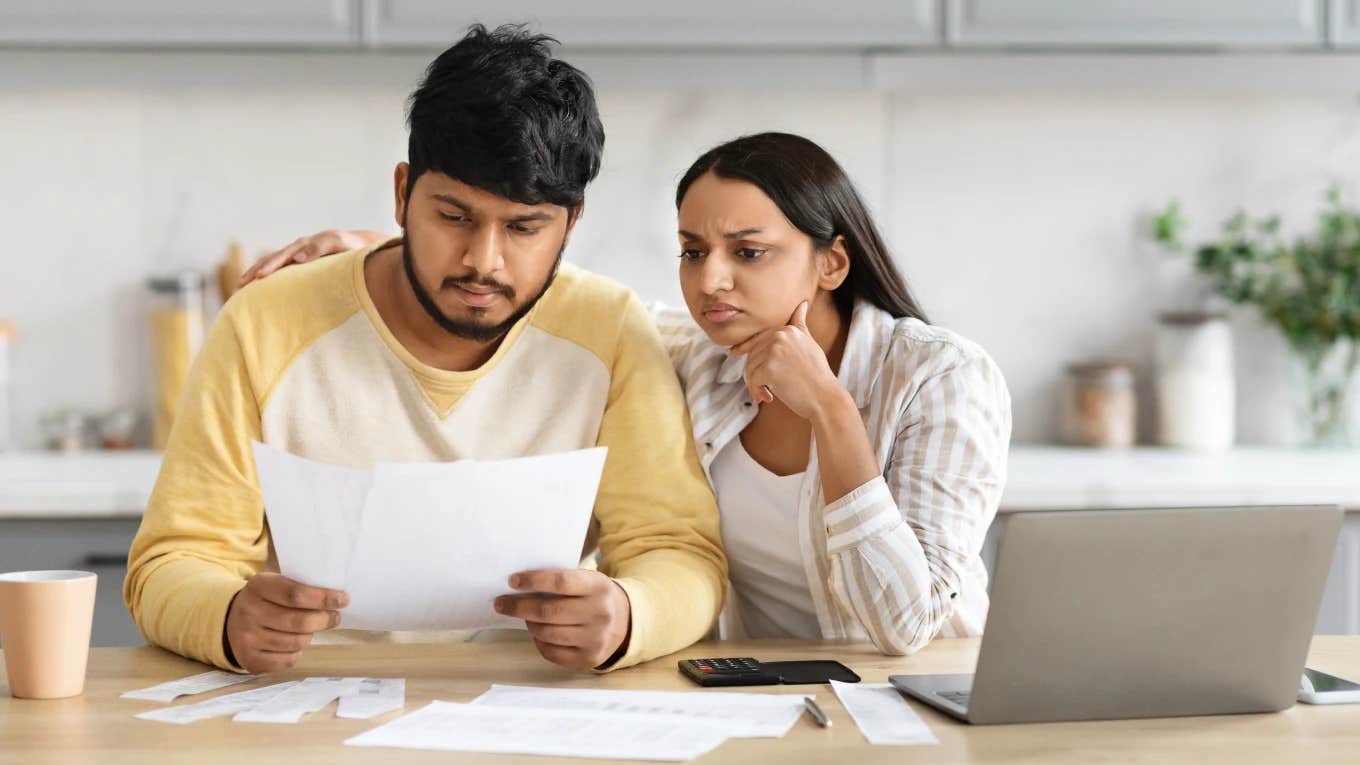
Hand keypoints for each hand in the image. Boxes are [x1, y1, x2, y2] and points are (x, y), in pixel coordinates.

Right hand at [224, 573, 348, 672]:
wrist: (230, 621)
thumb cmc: (266, 600)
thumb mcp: (275, 584)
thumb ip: (300, 588)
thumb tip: (336, 599)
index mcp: (258, 587)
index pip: (296, 594)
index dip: (323, 598)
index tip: (343, 599)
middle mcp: (249, 612)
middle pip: (299, 622)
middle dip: (324, 620)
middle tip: (335, 617)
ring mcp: (247, 638)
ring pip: (296, 642)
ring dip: (310, 636)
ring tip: (311, 629)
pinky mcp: (250, 660)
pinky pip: (288, 660)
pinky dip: (297, 653)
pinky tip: (294, 643)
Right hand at [238, 229, 388, 286]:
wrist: (361, 246)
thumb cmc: (352, 247)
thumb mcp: (338, 243)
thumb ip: (319, 248)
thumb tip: (297, 259)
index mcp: (304, 246)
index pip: (280, 257)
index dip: (269, 267)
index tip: (258, 278)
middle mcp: (297, 250)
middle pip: (270, 261)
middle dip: (253, 273)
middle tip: (239, 287)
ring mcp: (297, 258)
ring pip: (271, 266)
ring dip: (254, 276)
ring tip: (240, 290)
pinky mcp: (299, 266)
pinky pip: (279, 272)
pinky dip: (266, 279)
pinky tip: (257, 291)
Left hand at [494, 569, 631, 670]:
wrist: (626, 622)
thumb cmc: (594, 596)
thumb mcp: (587, 580)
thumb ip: (561, 581)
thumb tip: (518, 586)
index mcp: (599, 586)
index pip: (561, 582)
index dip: (534, 581)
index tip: (512, 581)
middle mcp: (600, 613)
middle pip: (549, 611)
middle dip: (519, 607)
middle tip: (501, 603)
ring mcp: (595, 639)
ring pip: (547, 633)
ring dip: (528, 623)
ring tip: (522, 616)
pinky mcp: (588, 659)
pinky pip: (551, 652)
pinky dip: (538, 641)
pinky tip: (537, 632)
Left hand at [728, 301, 843, 420]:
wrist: (825, 397)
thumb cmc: (817, 375)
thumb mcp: (809, 343)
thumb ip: (800, 324)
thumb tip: (801, 304)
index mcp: (788, 330)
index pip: (759, 342)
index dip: (755, 356)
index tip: (750, 363)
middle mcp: (780, 336)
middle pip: (753, 355)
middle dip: (755, 373)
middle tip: (765, 389)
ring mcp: (774, 351)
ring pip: (750, 368)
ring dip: (755, 384)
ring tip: (767, 394)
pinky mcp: (769, 368)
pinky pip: (752, 380)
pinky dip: (756, 391)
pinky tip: (769, 398)